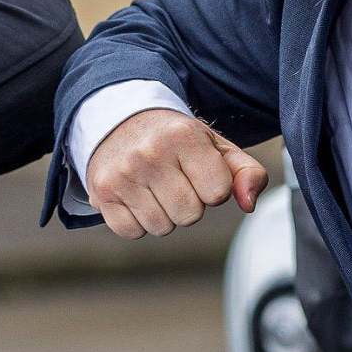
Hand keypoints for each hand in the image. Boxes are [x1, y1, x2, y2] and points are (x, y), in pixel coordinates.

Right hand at [83, 108, 267, 238]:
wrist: (119, 120)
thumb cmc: (176, 140)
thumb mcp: (215, 146)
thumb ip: (246, 172)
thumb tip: (248, 204)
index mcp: (184, 136)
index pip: (218, 193)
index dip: (214, 188)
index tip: (199, 172)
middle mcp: (149, 153)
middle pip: (190, 215)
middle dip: (189, 204)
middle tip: (176, 180)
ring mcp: (122, 174)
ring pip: (162, 227)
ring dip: (164, 214)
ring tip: (155, 187)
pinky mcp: (102, 192)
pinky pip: (132, 232)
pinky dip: (138, 222)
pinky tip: (136, 197)